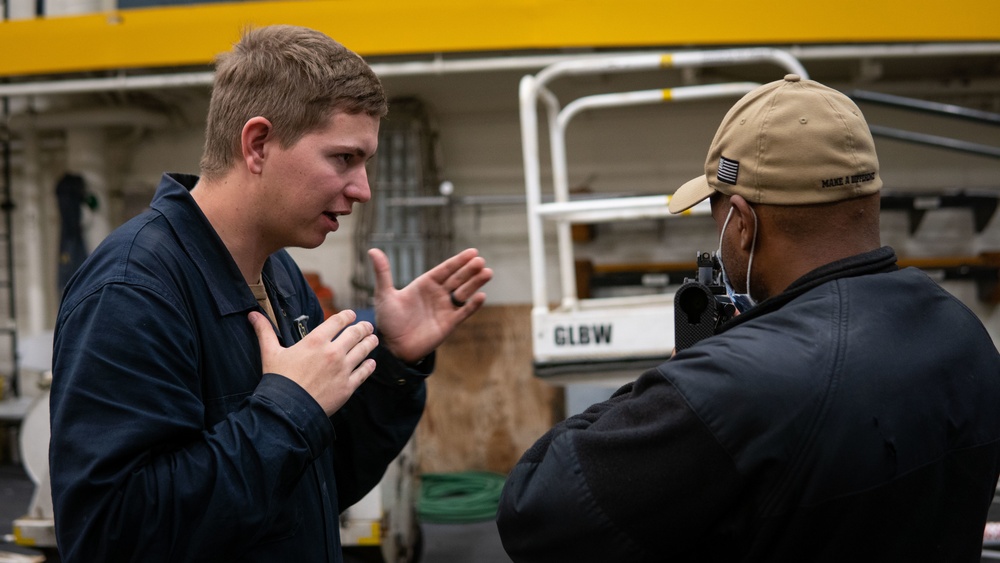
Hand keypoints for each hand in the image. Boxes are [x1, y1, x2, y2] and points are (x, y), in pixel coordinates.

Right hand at [249, 309, 377, 415]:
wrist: (286, 411)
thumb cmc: (278, 381)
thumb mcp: (270, 353)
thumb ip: (264, 332)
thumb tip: (252, 314)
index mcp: (315, 341)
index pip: (338, 321)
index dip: (347, 316)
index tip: (351, 315)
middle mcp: (333, 352)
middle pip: (356, 333)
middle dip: (363, 327)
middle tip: (367, 326)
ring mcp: (342, 369)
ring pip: (363, 350)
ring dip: (370, 342)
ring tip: (373, 339)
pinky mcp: (348, 387)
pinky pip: (364, 372)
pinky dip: (369, 365)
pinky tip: (371, 362)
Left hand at [369, 247, 492, 362]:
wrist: (393, 347)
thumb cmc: (388, 320)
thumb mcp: (384, 295)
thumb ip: (383, 273)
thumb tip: (373, 250)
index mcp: (425, 284)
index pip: (445, 269)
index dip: (459, 261)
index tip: (472, 252)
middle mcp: (438, 294)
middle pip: (458, 279)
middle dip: (469, 270)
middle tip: (480, 262)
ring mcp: (445, 308)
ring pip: (464, 293)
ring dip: (475, 284)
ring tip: (487, 273)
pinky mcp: (449, 324)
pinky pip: (464, 312)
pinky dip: (472, 305)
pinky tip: (481, 297)